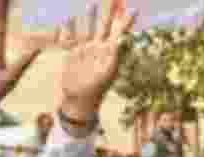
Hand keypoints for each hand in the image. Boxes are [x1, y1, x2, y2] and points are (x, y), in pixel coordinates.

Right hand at [57, 0, 136, 119]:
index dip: (127, 21)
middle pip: (105, 26)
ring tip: (91, 4)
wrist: (79, 99)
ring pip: (88, 28)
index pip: (120, 32)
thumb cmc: (96, 89)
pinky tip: (68, 19)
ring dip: (90, 17)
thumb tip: (120, 40)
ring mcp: (86, 50)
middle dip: (108, 13)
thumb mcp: (107, 73)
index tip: (134, 9)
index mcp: (110, 51)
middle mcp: (99, 47)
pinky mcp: (73, 54)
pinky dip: (70, 28)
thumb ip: (114, 56)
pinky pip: (71, 38)